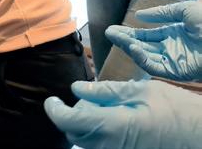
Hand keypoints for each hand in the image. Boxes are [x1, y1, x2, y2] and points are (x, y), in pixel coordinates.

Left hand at [44, 80, 201, 148]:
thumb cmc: (178, 111)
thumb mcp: (142, 91)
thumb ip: (106, 91)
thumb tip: (78, 88)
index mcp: (113, 126)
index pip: (69, 121)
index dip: (55, 110)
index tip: (52, 100)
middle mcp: (111, 146)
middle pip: (74, 135)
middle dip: (72, 116)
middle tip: (87, 101)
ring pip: (86, 144)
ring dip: (85, 128)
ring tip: (103, 111)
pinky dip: (98, 136)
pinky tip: (112, 124)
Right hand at [105, 0, 201, 81]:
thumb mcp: (186, 10)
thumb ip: (162, 13)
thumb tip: (139, 15)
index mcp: (174, 35)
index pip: (145, 36)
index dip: (129, 32)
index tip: (112, 29)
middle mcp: (171, 49)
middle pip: (142, 47)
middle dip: (124, 40)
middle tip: (108, 33)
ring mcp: (175, 61)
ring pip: (146, 57)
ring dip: (130, 48)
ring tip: (117, 37)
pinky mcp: (179, 72)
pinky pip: (156, 68)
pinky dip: (142, 59)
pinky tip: (133, 48)